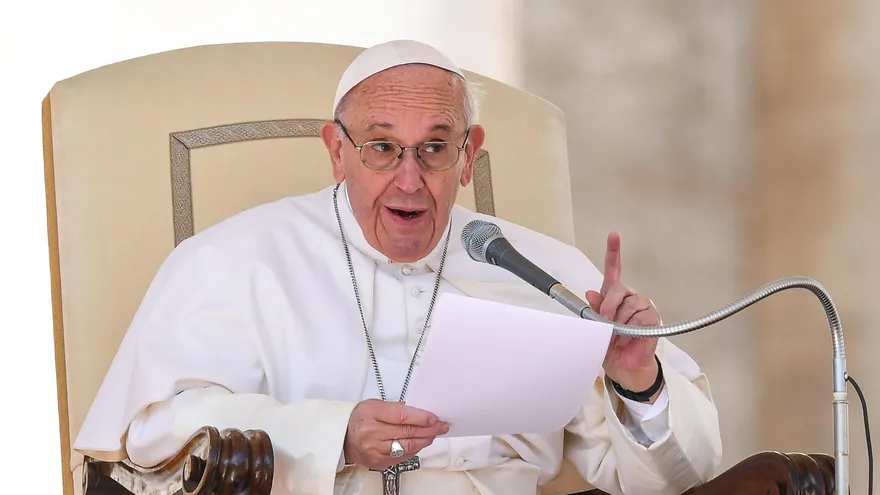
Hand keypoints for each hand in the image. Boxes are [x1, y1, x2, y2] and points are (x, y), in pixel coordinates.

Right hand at [343, 399, 448, 469]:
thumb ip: (396, 408)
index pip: (401, 416)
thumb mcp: (374, 405)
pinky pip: (402, 456)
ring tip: (433, 434)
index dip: (421, 417)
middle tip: (440, 426)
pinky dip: (414, 449)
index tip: (434, 417)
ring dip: (424, 440)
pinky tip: (420, 442)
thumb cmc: (360, 419)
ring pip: (407, 446)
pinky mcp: (379, 462)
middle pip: (407, 432)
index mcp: (370, 413)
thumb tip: (420, 411)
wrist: (343, 437)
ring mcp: (374, 450)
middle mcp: (371, 433)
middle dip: (428, 429)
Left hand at [585, 232, 662, 399]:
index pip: (614, 271)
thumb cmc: (610, 348)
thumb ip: (593, 311)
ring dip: (620, 322)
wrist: (625, 369)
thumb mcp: (595, 329)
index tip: (613, 235)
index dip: (613, 252)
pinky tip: (631, 337)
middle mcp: (629, 299)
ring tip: (620, 336)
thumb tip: (590, 295)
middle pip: (618, 287)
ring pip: (629, 304)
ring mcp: (643, 308)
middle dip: (608, 305)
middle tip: (605, 321)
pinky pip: (641, 317)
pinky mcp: (653, 319)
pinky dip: (633, 329)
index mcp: (613, 298)